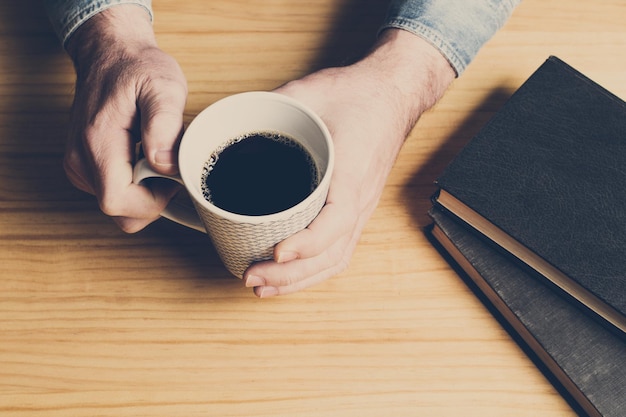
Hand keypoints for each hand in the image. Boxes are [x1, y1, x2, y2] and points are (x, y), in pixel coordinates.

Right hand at [64, 5, 187, 231]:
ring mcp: (78, 165)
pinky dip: (134, 184)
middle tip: (167, 164)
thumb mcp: (163, 86)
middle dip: (151, 199)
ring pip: (117, 206)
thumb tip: (163, 164)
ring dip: (144, 190)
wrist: (112, 54)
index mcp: (98, 142)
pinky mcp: (84, 166)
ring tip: (154, 153)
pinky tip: (143, 156)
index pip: (118, 203)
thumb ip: (164, 125)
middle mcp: (80, 159)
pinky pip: (113, 193)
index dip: (152, 201)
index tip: (170, 178)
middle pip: (119, 212)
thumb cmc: (138, 68)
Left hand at [243, 29, 454, 296]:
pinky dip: (313, 269)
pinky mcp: (354, 209)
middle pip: (331, 254)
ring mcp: (361, 208)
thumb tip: (225, 121)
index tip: (275, 252)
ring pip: (336, 259)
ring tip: (263, 287)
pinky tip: (289, 275)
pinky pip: (339, 249)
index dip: (306, 244)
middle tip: (250, 276)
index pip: (336, 222)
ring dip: (300, 280)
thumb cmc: (358, 94)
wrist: (392, 93)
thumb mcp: (309, 92)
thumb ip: (268, 106)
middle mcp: (361, 200)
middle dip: (290, 275)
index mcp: (353, 175)